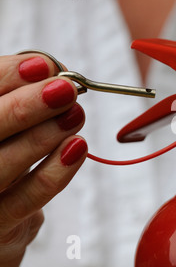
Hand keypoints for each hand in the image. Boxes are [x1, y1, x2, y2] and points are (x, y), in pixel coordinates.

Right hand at [0, 54, 86, 266]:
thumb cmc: (4, 155)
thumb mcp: (8, 122)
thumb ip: (20, 95)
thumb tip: (51, 69)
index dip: (6, 77)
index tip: (43, 65)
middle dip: (24, 107)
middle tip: (64, 90)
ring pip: (1, 165)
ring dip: (43, 136)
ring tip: (75, 115)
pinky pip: (25, 201)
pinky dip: (54, 173)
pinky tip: (77, 148)